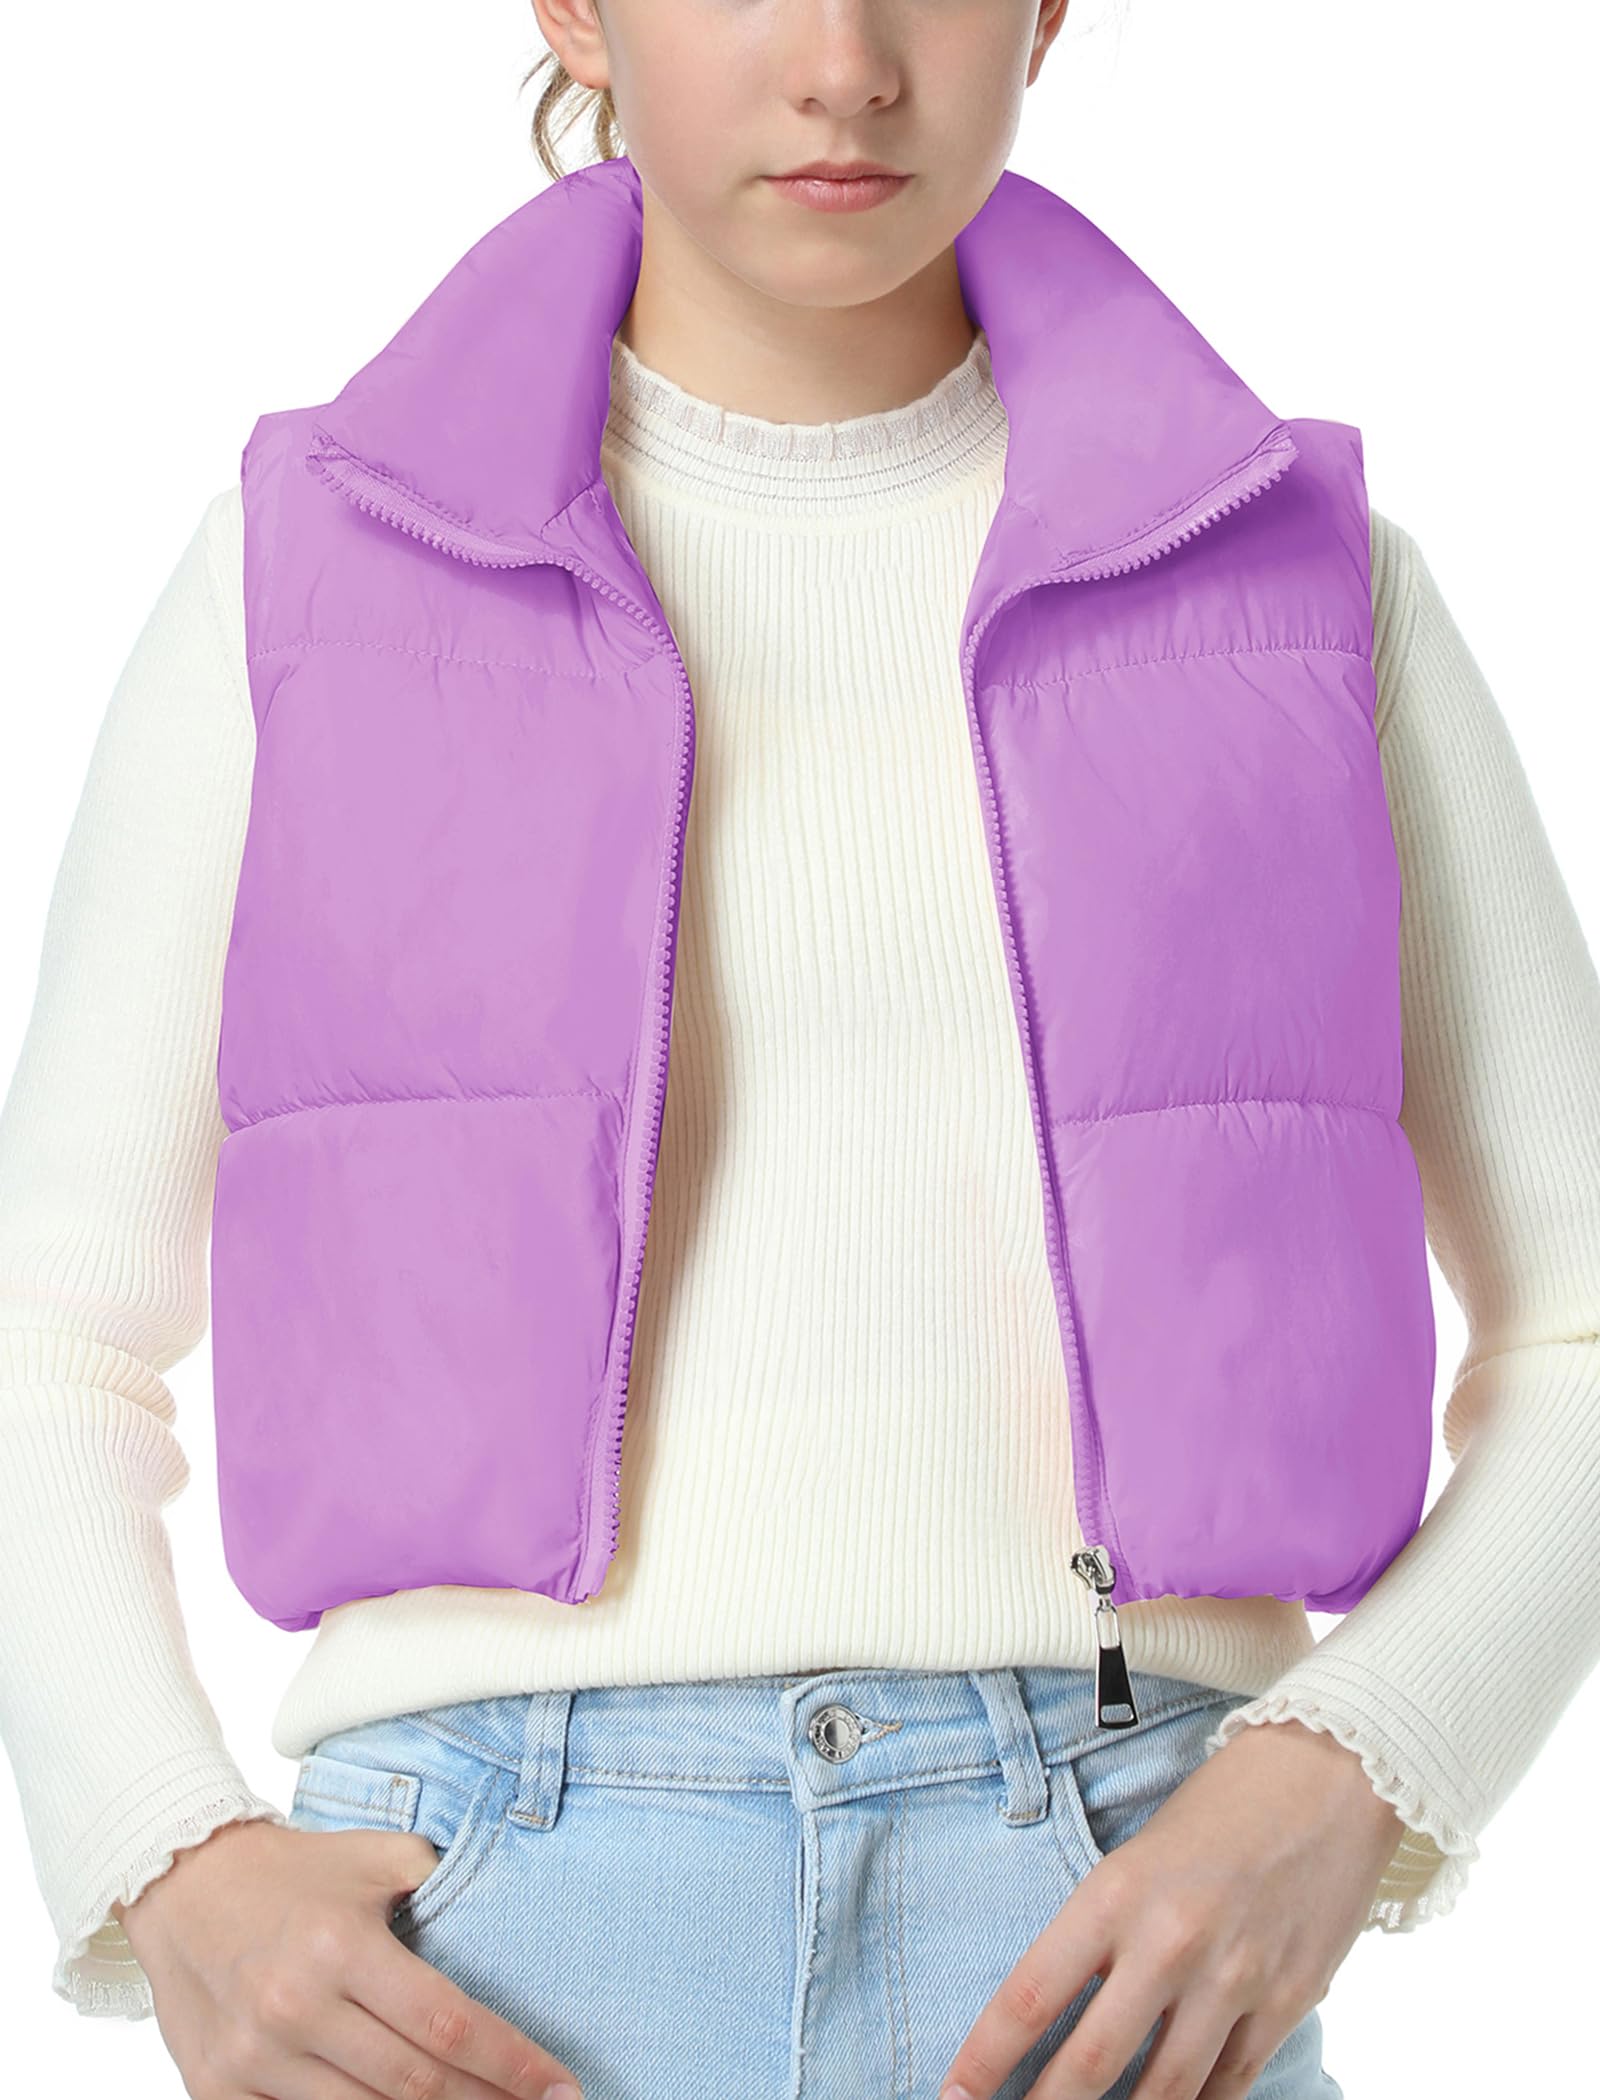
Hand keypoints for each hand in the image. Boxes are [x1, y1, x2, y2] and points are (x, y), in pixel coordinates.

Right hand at [113, 1814, 584, 2099]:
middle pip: (415, 2085)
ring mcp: (253, 2061)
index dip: (513, 2064)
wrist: (182, 1885)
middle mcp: (295, 2009)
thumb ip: (438, 1882)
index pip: (447, 2025)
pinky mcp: (218, 2092)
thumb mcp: (375, 1858)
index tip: (562, 2088)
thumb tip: (508, 1917)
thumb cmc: (294, 1871)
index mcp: (340, 1948)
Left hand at [937, 1717, 1405, 2099]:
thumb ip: (1103, 1937)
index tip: (952, 2096)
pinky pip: (1227, 2086)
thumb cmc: (1219, 1809)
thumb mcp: (1137, 1858)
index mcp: (1116, 1894)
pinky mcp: (1286, 2004)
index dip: (984, 2060)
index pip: (1030, 1997)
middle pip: (1089, 2068)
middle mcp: (1169, 1944)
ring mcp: (1233, 1981)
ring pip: (1162, 2096)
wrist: (1329, 1777)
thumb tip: (1060, 2019)